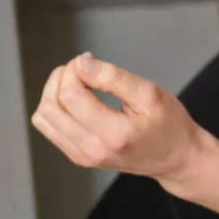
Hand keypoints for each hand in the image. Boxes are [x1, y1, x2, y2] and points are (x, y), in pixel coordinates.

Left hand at [32, 52, 204, 185]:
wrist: (175, 157)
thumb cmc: (168, 124)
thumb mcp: (150, 93)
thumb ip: (114, 77)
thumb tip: (81, 63)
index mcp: (113, 134)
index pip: (70, 95)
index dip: (74, 69)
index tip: (91, 61)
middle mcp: (93, 150)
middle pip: (50, 106)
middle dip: (61, 78)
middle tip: (83, 69)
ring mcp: (83, 156)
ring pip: (43, 118)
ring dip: (54, 93)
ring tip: (78, 83)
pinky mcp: (78, 157)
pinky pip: (50, 128)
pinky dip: (57, 108)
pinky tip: (78, 101)